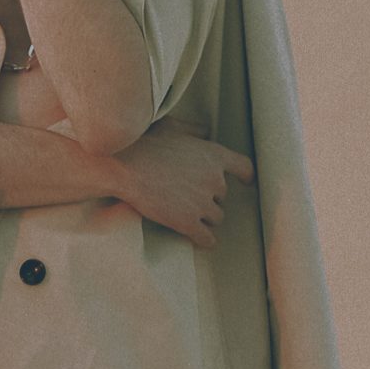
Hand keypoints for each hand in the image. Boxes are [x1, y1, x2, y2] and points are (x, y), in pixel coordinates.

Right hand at [111, 117, 254, 248]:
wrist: (123, 167)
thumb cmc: (143, 143)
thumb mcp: (172, 127)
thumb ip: (193, 130)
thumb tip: (205, 131)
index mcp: (213, 155)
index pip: (243, 167)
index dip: (245, 176)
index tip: (246, 182)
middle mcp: (214, 180)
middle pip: (222, 196)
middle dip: (209, 197)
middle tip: (189, 196)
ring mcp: (202, 203)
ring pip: (216, 218)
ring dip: (205, 218)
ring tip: (189, 215)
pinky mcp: (188, 222)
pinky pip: (207, 238)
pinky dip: (205, 241)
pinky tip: (201, 241)